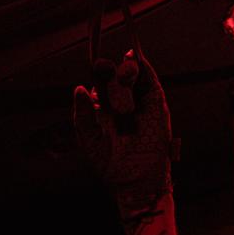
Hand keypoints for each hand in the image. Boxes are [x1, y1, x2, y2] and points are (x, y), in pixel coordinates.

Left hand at [73, 49, 173, 214]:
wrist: (135, 179)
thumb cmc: (109, 163)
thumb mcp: (89, 138)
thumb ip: (82, 114)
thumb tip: (78, 88)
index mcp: (102, 110)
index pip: (98, 86)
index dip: (96, 74)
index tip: (93, 66)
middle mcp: (120, 104)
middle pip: (114, 78)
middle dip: (109, 70)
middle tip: (105, 69)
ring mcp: (138, 103)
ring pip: (132, 77)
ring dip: (126, 68)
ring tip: (123, 68)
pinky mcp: (155, 104)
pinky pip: (150, 82)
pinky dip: (144, 67)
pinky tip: (136, 56)